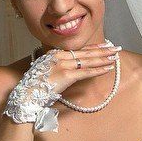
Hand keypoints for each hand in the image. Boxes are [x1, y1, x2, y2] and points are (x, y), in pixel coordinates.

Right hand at [2, 43, 120, 131]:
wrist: (26, 95)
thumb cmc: (35, 88)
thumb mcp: (45, 72)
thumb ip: (56, 68)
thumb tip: (68, 70)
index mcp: (53, 54)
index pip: (77, 49)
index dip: (92, 47)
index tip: (103, 45)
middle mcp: (58, 56)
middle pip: (85, 52)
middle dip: (102, 49)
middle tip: (115, 47)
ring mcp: (62, 65)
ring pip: (88, 60)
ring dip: (103, 58)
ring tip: (115, 56)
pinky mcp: (66, 75)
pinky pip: (86, 72)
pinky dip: (98, 69)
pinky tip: (108, 68)